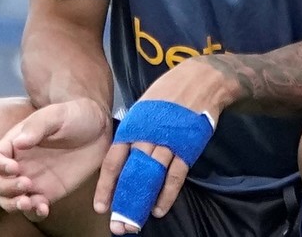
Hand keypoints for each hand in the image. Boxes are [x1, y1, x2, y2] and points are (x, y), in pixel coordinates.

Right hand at [0, 98, 111, 222]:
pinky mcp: (47, 192)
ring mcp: (32, 179)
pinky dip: (34, 212)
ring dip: (13, 204)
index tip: (15, 168)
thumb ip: (37, 126)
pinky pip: (33, 207)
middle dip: (4, 188)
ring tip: (30, 202)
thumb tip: (19, 143)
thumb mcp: (57, 114)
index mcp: (16, 142)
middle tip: (26, 184)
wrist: (100, 130)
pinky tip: (45, 208)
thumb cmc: (75, 115)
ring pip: (8, 199)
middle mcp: (19, 162)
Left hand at [94, 58, 231, 233]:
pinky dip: (167, 194)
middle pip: (131, 174)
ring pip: (151, 178)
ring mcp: (168, 142)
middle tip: (118, 224)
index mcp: (133, 126)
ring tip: (136, 222)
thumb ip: (134, 130)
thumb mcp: (143, 106)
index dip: (107, 185)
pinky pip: (175, 175)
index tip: (101, 205)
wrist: (201, 79)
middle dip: (124, 201)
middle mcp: (147, 135)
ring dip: (143, 202)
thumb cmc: (169, 92)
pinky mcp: (187, 147)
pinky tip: (159, 209)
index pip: (114, 160)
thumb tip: (124, 152)